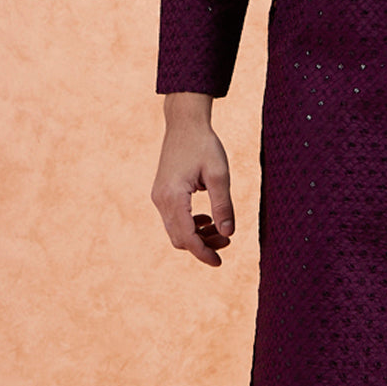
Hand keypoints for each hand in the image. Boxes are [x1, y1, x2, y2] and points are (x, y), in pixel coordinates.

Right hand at [151, 93, 234, 266]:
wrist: (185, 123)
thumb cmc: (204, 144)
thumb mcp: (219, 174)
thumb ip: (223, 205)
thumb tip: (228, 234)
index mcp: (174, 197)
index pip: (187, 237)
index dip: (203, 253)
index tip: (219, 263)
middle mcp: (161, 200)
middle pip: (179, 238)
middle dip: (202, 245)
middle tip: (227, 242)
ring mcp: (158, 197)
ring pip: (175, 230)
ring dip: (197, 236)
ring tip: (221, 231)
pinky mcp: (162, 193)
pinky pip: (173, 219)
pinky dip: (190, 224)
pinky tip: (208, 218)